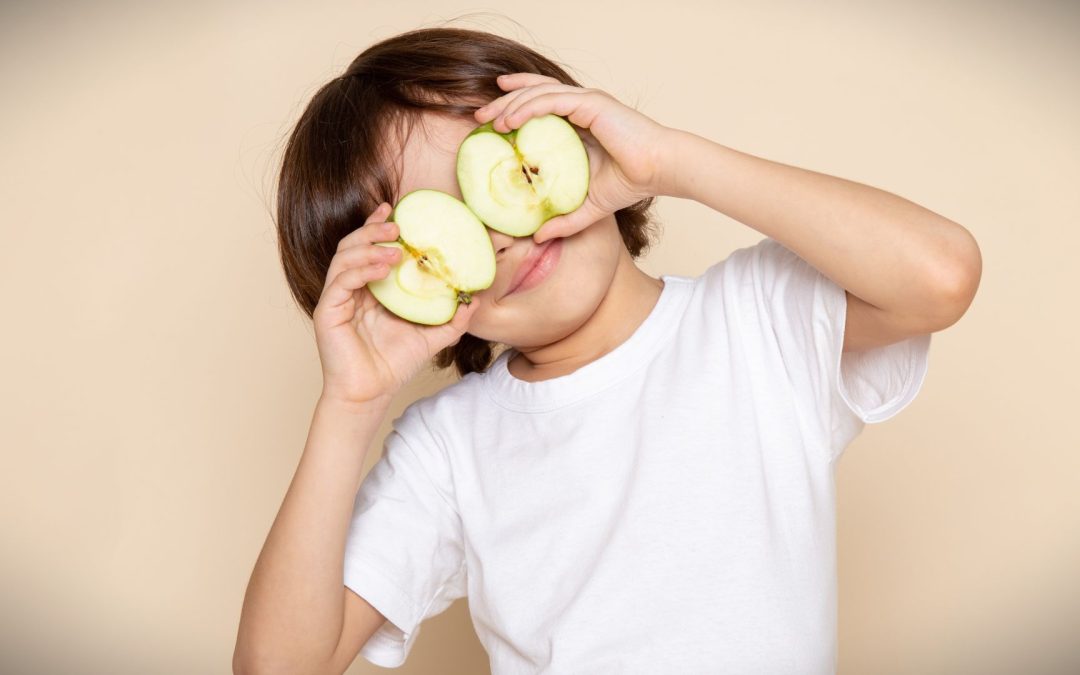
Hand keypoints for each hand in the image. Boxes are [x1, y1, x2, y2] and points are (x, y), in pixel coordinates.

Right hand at [313, 202, 478, 405]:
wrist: (372, 394)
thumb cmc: (393, 366)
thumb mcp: (431, 338)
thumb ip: (451, 319)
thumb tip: (474, 300)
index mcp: (370, 289)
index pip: (369, 248)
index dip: (378, 225)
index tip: (395, 209)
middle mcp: (350, 289)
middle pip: (354, 245)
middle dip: (373, 230)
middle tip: (397, 224)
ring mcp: (337, 298)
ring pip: (344, 257)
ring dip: (369, 248)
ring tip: (395, 249)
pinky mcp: (327, 311)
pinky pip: (340, 281)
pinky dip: (360, 270)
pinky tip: (382, 269)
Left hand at [474, 73, 673, 242]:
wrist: (659, 171)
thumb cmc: (630, 183)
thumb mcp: (588, 207)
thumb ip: (564, 220)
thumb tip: (538, 238)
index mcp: (579, 122)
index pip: (540, 106)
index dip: (515, 107)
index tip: (491, 121)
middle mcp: (580, 107)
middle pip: (534, 94)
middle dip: (504, 101)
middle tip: (480, 116)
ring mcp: (585, 102)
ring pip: (539, 93)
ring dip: (511, 102)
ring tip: (489, 118)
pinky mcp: (591, 103)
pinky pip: (551, 100)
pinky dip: (528, 106)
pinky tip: (510, 119)